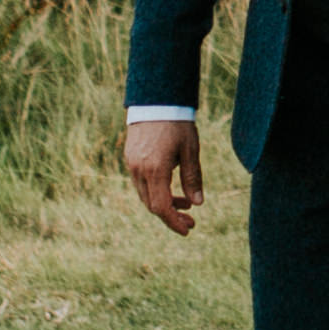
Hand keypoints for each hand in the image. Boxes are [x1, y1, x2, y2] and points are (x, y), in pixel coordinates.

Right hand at [123, 116, 201, 237]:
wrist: (156, 99)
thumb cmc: (177, 123)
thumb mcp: (190, 150)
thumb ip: (193, 177)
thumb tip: (198, 204)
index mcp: (155, 170)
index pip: (161, 207)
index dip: (174, 222)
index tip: (188, 230)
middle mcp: (139, 170)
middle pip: (152, 205)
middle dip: (172, 216)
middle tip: (192, 221)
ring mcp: (132, 165)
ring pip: (146, 195)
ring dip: (164, 204)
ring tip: (186, 204)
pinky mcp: (130, 158)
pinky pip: (141, 184)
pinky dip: (156, 191)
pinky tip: (172, 188)